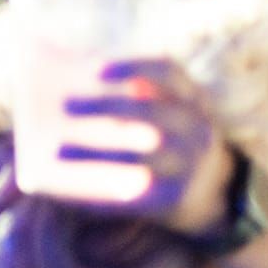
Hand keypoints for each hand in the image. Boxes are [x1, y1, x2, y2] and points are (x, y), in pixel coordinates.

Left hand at [53, 60, 236, 236]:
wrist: (209, 188)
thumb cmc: (168, 134)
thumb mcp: (168, 105)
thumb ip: (137, 90)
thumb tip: (82, 76)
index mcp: (191, 98)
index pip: (167, 73)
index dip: (134, 67)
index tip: (97, 68)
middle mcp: (196, 130)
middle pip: (153, 115)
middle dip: (109, 107)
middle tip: (66, 104)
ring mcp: (189, 167)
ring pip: (143, 158)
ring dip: (97, 154)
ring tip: (57, 150)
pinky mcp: (175, 200)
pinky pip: (136, 198)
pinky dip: (102, 190)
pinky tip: (69, 189)